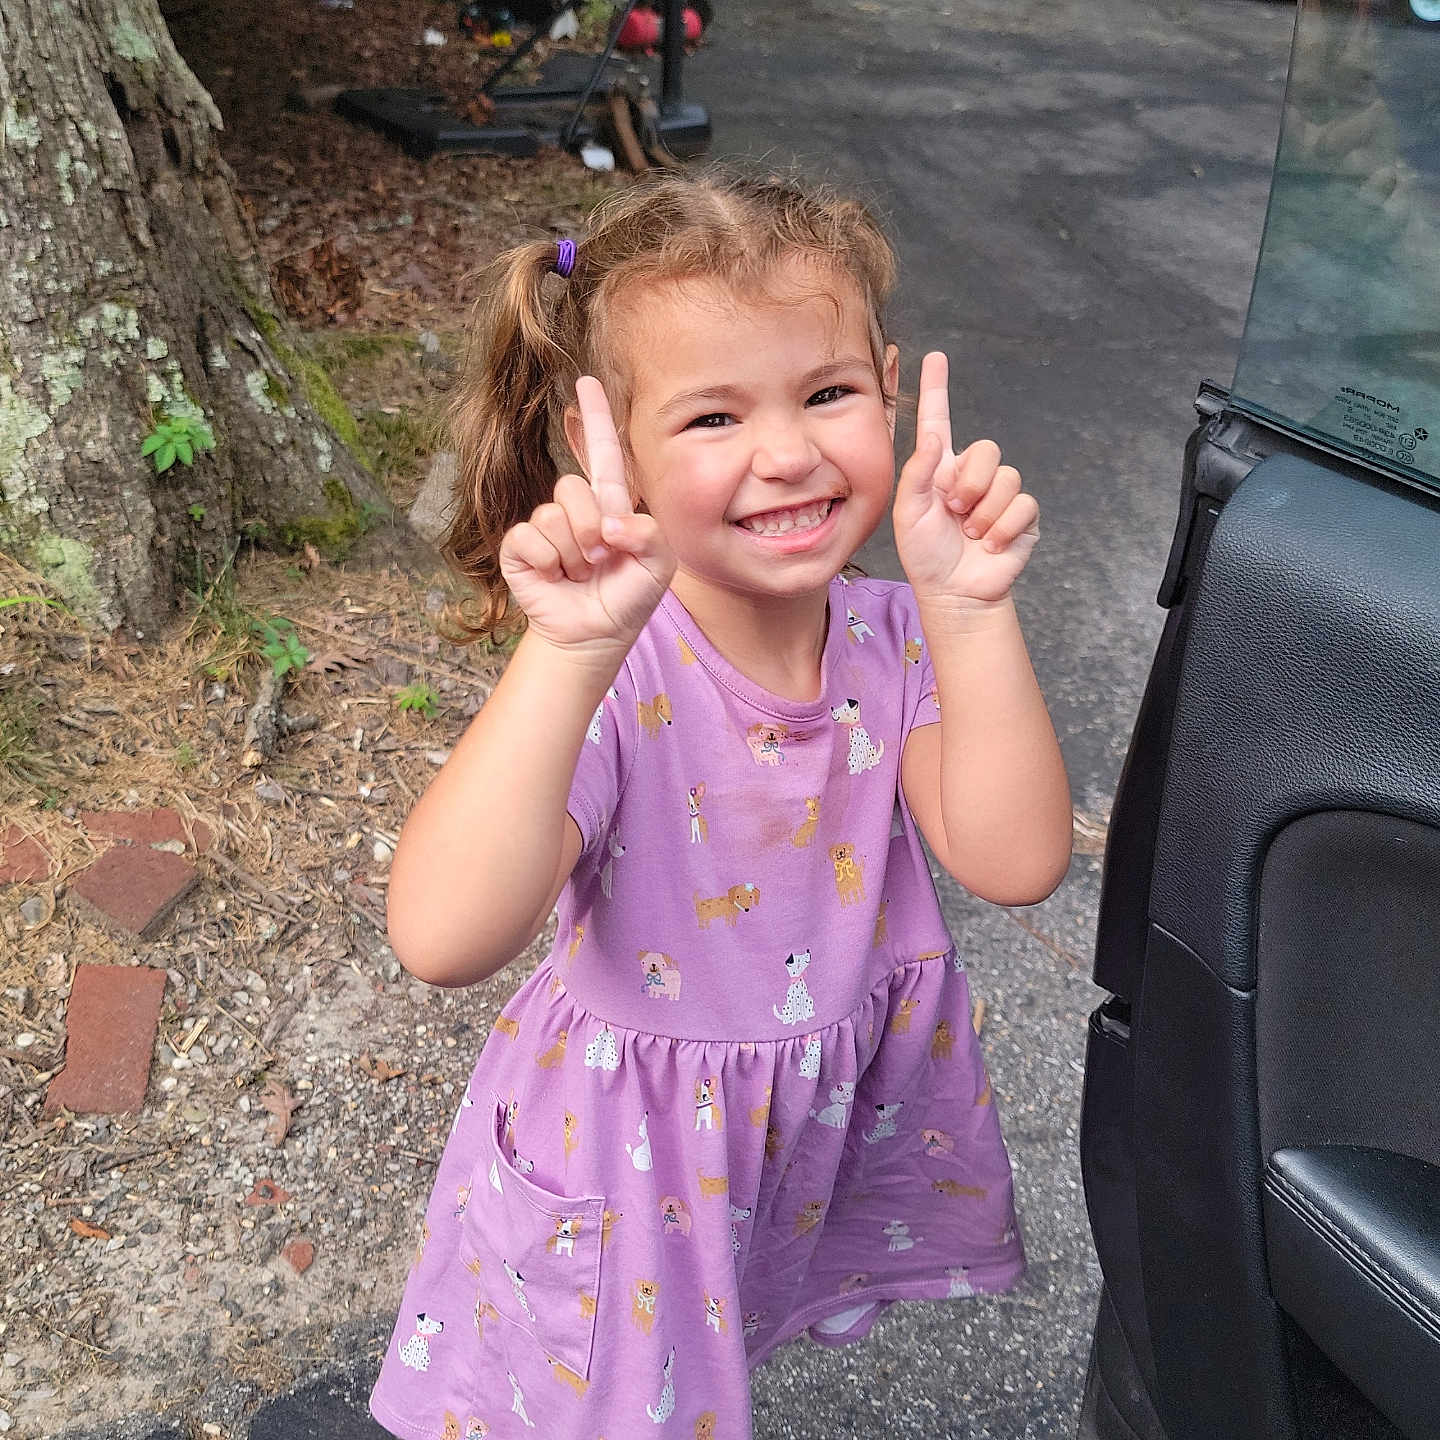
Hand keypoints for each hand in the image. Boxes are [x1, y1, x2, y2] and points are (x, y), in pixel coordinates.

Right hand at [499, 376, 674, 652]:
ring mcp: (545, 528)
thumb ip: (649, 533)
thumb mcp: (659, 565)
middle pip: (573, 488)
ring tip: (581, 573)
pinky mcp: (520, 549)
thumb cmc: (629, 597)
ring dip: (573, 553)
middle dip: (591, 528)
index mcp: (610, 504)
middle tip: (601, 560)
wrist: (596, 636)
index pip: (602, 453)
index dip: (595, 417)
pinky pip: (529, 538)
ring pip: (552, 515)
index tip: (586, 382)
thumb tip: (610, 522)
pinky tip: (556, 578)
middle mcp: (575, 509)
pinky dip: (548, 563)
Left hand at [892, 352, 1038, 606]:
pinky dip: (1002, 529)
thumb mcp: (908, 514)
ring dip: (984, 512)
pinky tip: (990, 545)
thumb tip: (934, 438)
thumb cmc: (925, 554)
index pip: (940, 420)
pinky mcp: (1022, 517)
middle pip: (987, 449)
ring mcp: (999, 495)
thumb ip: (917, 473)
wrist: (954, 593)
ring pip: (1007, 478)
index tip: (936, 357)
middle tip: (955, 512)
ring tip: (970, 534)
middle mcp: (972, 475)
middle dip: (970, 483)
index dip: (937, 389)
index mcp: (940, 469)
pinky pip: (1022, 506)